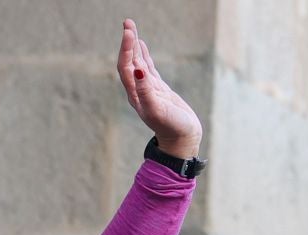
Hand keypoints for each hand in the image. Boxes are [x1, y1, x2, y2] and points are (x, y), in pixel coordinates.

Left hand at [118, 19, 202, 157]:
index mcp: (135, 94)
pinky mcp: (157, 90)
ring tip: (131, 28)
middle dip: (127, 42)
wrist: (181, 139)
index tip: (129, 32)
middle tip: (128, 22)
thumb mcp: (158, 110)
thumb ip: (146, 91)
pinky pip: (147, 68)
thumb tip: (138, 70)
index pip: (125, 67)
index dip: (125, 49)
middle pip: (128, 62)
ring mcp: (147, 89)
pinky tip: (141, 45)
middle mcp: (138, 91)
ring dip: (133, 46)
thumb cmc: (171, 127)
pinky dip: (143, 55)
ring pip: (137, 63)